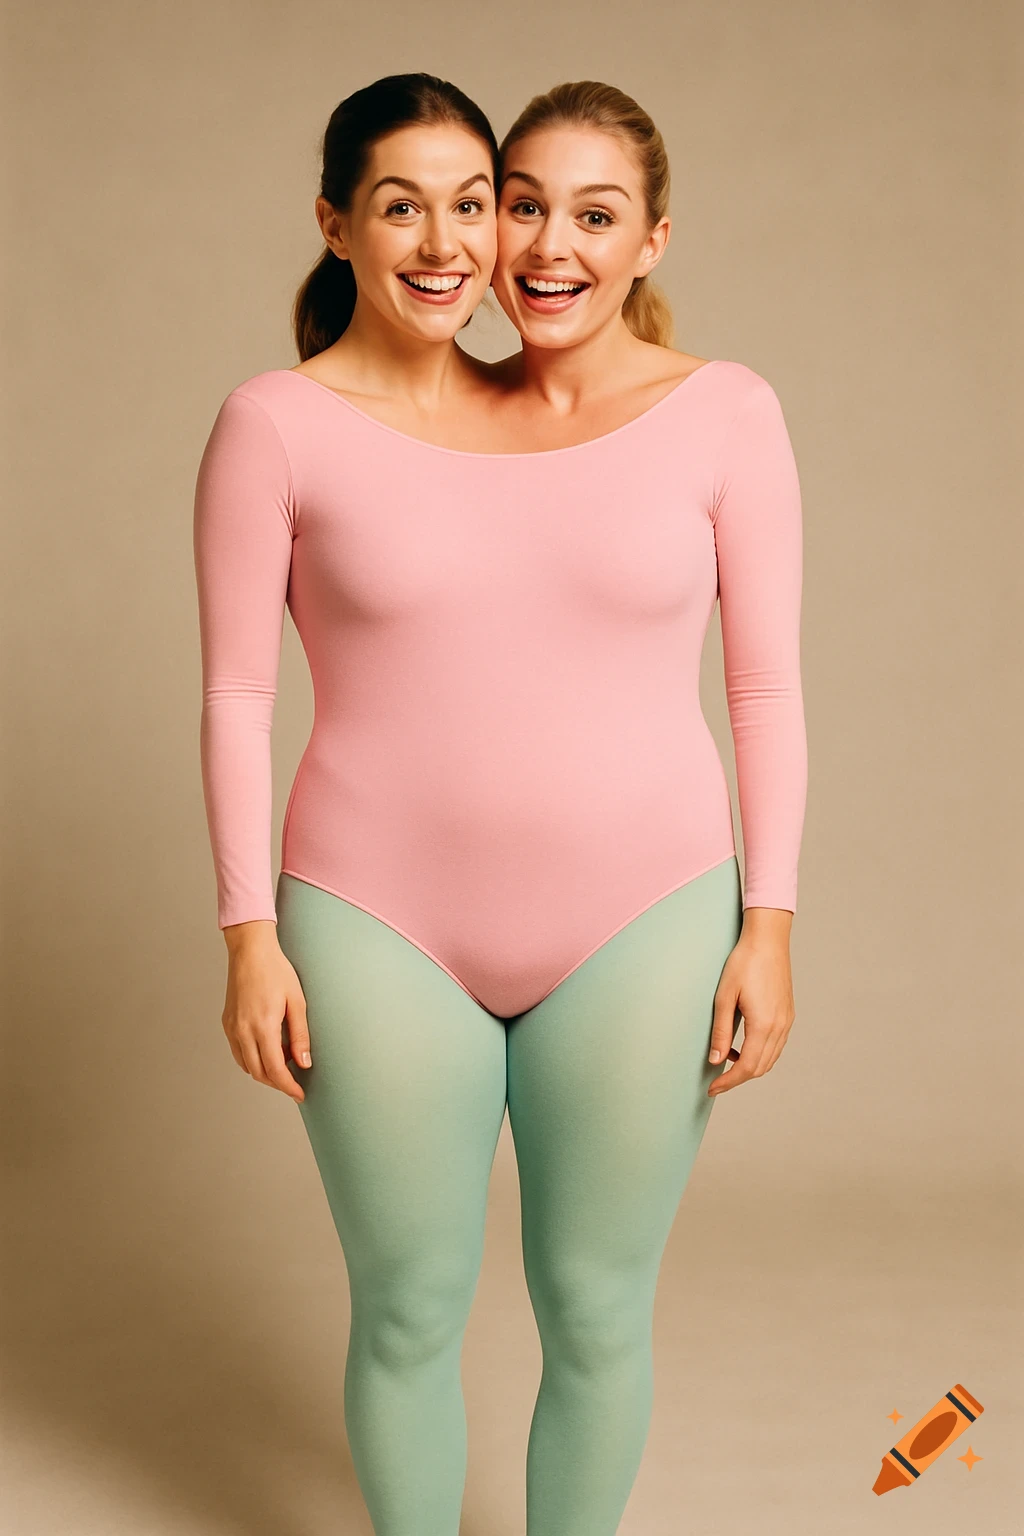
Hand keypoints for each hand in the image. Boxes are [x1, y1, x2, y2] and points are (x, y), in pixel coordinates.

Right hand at [220, 921, 311, 1101]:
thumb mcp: (297, 1002)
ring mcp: (232, 1028)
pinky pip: (238, 1052)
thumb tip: (304, 1063)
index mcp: (263, 1026)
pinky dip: (253, 1060)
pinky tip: (268, 1050)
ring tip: (285, 1063)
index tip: (300, 1094)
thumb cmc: (276, 971)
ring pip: (246, 1065)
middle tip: (295, 1083)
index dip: (288, 1087)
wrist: (250, 951)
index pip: (275, 1070)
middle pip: (259, 1073)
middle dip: (278, 1083)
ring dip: (265, 1072)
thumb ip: (300, 1035)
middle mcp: (243, 1031)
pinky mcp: (227, 1023)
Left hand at [706, 907, 794, 1096]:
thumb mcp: (724, 997)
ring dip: (750, 1067)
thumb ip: (721, 1031)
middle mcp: (780, 1027)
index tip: (712, 1089)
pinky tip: (742, 1047)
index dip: (728, 1082)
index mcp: (764, 1025)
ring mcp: (787, 1021)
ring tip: (726, 1065)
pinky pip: (775, 1045)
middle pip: (760, 1068)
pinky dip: (760, 1054)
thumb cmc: (743, 963)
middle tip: (716, 1083)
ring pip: (770, 1059)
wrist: (767, 940)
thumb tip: (715, 1060)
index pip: (747, 1067)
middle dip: (738, 1079)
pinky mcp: (788, 1014)